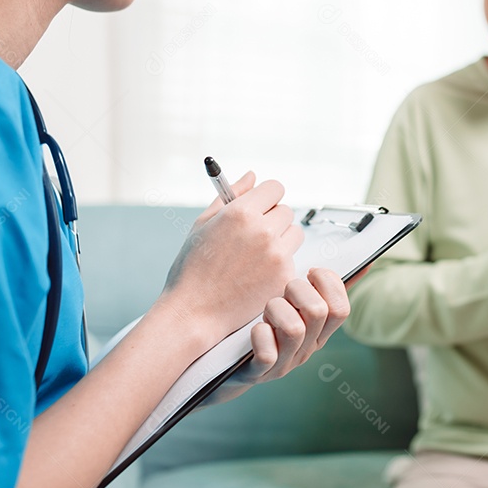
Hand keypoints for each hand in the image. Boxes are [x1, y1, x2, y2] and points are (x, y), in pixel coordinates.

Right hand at [155, 171, 301, 346]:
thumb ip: (231, 195)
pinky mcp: (284, 276)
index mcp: (241, 212)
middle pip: (285, 210)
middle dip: (272, 220)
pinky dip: (280, 264)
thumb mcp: (203, 224)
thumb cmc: (193, 268)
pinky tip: (257, 274)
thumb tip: (252, 175)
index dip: (266, 198)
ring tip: (255, 256)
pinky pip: (292, 258)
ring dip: (281, 240)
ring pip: (295, 233)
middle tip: (251, 238)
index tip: (259, 207)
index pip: (275, 188)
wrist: (194, 312)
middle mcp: (262, 230)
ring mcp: (276, 255)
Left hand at [205, 268, 353, 403]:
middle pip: (319, 312)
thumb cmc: (270, 331)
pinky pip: (267, 353)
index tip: (310, 272)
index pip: (341, 308)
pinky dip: (260, 335)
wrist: (231, 370)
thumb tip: (365, 264)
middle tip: (284, 289)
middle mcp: (308, 349)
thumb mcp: (300, 309)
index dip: (327, 283)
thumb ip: (329, 289)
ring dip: (276, 309)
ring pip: (294, 329)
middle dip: (297, 290)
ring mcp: (285, 364)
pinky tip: (255, 329)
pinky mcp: (260, 373)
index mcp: (321, 332)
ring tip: (267, 310)